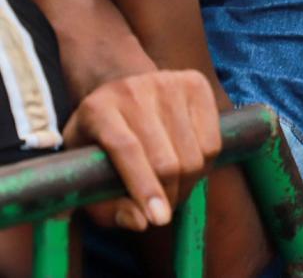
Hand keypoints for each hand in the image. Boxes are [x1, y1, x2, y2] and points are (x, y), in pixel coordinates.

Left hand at [63, 70, 220, 231]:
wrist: (122, 87)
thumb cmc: (100, 141)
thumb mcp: (85, 175)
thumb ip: (105, 206)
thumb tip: (139, 222)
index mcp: (97, 110)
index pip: (127, 150)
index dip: (144, 187)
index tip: (159, 220)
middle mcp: (133, 90)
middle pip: (165, 158)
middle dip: (170, 195)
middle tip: (164, 209)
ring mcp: (168, 83)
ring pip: (193, 154)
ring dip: (188, 185)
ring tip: (176, 189)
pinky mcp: (195, 83)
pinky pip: (212, 141)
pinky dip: (205, 166)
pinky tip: (190, 166)